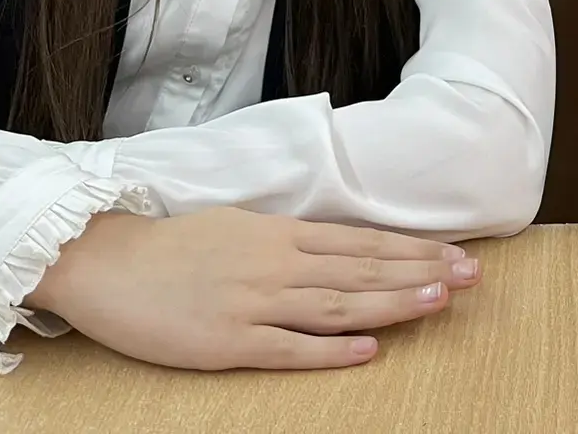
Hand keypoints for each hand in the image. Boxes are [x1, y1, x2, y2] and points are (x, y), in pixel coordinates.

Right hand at [27, 207, 479, 370]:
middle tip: (471, 275)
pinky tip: (369, 349)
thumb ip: (290, 241)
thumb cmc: (173, 247)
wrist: (106, 261)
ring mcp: (254, 303)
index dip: (413, 249)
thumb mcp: (241, 228)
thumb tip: (339, 249)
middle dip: (420, 272)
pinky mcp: (228, 341)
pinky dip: (331, 349)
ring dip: (391, 302)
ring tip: (437, 301)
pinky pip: (289, 347)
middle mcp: (277, 265)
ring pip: (337, 303)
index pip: (362, 243)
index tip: (456, 254)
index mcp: (281, 235)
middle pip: (362, 270)